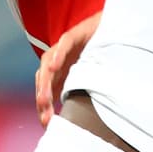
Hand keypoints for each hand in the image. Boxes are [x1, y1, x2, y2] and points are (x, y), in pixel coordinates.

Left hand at [36, 11, 101, 125]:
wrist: (109, 27)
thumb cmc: (98, 54)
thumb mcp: (88, 77)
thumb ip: (80, 92)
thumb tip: (81, 119)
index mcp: (59, 72)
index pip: (46, 91)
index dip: (45, 107)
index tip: (47, 124)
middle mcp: (57, 60)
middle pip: (43, 80)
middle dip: (43, 98)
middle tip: (45, 115)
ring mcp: (63, 47)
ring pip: (48, 63)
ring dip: (45, 81)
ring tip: (45, 97)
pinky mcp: (73, 35)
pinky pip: (63, 45)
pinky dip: (58, 55)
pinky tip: (55, 67)